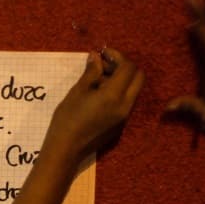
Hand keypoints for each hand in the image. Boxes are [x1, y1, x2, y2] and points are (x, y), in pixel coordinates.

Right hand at [42, 48, 144, 164]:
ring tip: (99, 81)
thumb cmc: (67, 119)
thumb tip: (97, 57)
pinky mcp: (120, 125)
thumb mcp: (77, 92)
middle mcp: (125, 105)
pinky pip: (126, 103)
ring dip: (122, 80)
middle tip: (105, 66)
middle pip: (138, 77)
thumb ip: (91, 73)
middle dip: (124, 67)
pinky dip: (118, 93)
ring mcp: (125, 117)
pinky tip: (99, 96)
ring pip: (133, 90)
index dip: (117, 57)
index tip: (102, 54)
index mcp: (114, 95)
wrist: (66, 149)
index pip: (128, 67)